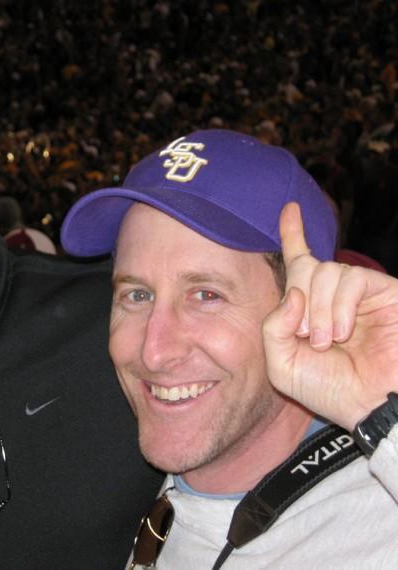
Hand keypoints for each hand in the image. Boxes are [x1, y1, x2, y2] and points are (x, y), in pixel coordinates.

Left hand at [262, 202, 397, 429]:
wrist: (372, 406)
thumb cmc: (330, 390)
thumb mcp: (282, 364)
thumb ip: (273, 328)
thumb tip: (292, 294)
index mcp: (307, 309)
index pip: (298, 263)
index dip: (293, 234)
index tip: (289, 208)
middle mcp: (332, 297)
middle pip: (304, 266)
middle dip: (297, 294)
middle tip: (307, 335)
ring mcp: (359, 293)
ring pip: (326, 271)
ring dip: (319, 308)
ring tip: (328, 341)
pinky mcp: (384, 291)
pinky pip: (351, 278)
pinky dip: (339, 305)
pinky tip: (343, 331)